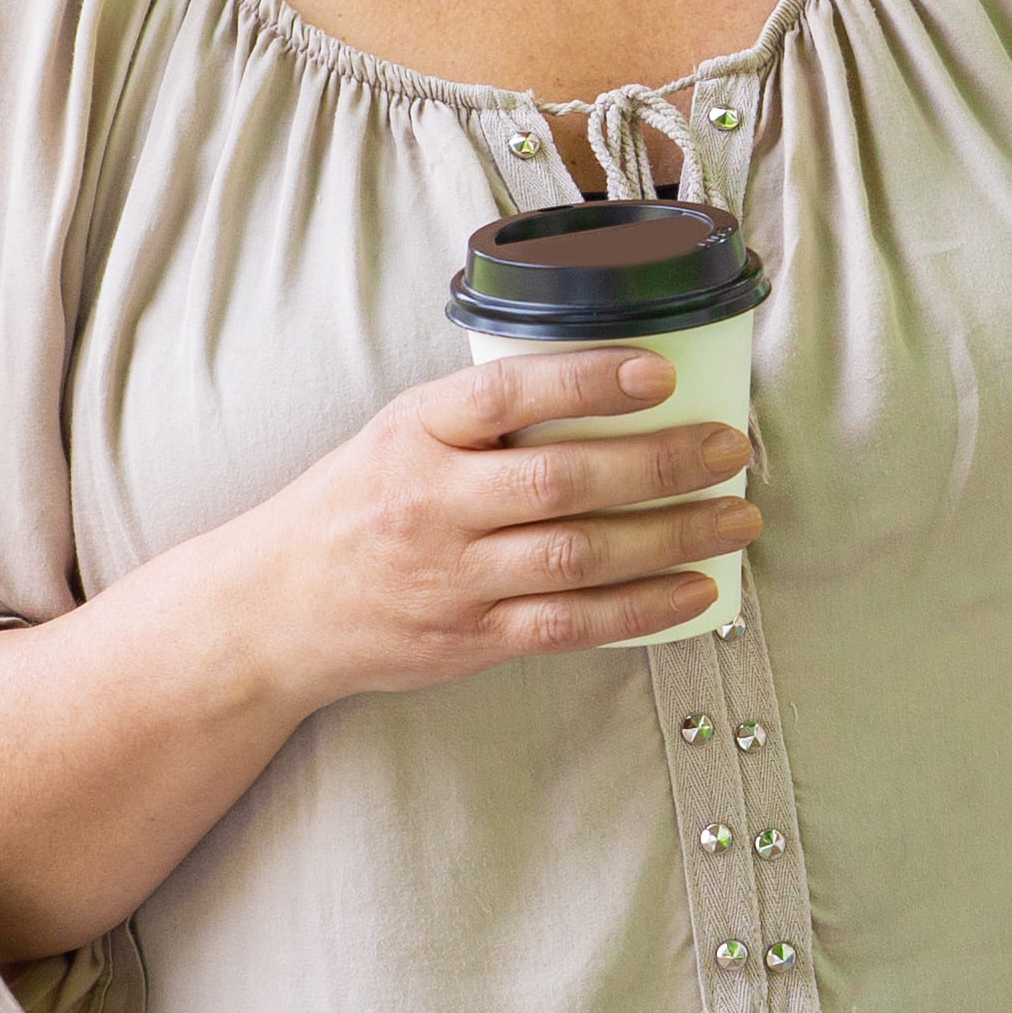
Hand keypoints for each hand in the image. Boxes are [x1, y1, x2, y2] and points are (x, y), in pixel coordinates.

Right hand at [224, 348, 759, 708]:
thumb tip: (614, 382)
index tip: (661, 372)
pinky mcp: (470, 640)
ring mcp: (451, 578)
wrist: (274, 609)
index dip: (587, 380)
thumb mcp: (401, 435)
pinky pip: (572, 624)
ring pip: (579, 555)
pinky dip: (644, 608)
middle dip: (661, 464)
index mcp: (414, 433)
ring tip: (737, 517)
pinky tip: (699, 590)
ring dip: (672, 536)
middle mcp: (430, 504)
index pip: (506, 395)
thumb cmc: (359, 505)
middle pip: (562, 480)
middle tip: (730, 448)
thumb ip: (484, 416)